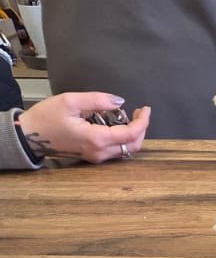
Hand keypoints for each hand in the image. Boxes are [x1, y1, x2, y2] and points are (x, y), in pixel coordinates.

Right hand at [18, 94, 150, 163]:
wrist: (29, 136)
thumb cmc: (46, 118)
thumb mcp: (71, 100)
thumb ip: (97, 100)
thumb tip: (119, 101)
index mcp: (95, 139)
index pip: (130, 134)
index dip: (143, 122)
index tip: (145, 109)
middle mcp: (99, 152)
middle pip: (132, 146)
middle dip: (141, 129)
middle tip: (138, 112)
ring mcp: (95, 157)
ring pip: (125, 150)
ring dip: (131, 134)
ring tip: (126, 115)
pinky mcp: (91, 156)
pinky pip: (114, 150)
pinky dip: (121, 138)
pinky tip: (114, 123)